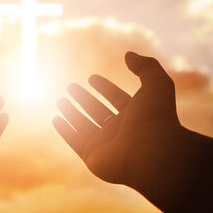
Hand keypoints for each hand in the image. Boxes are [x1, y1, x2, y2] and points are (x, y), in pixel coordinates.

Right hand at [53, 52, 182, 186]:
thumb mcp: (156, 84)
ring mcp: (106, 145)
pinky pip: (75, 141)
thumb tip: (129, 54)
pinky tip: (56, 119)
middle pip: (97, 111)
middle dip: (84, 99)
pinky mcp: (93, 157)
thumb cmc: (155, 118)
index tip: (91, 78)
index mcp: (135, 115)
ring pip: (84, 125)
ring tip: (60, 100)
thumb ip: (146, 67)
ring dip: (71, 112)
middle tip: (71, 87)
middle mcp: (120, 130)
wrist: (152, 153)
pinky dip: (65, 131)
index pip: (116, 98)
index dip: (105, 87)